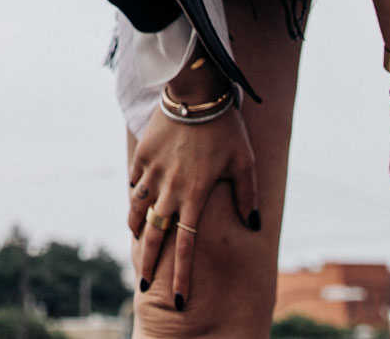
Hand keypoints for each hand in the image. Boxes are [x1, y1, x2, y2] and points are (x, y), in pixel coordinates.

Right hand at [126, 102, 259, 310]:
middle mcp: (170, 189)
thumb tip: (254, 224)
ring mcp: (153, 172)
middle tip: (145, 281)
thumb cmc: (225, 127)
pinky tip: (137, 198)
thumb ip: (247, 195)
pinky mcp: (143, 154)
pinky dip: (135, 192)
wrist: (195, 91)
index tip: (178, 298)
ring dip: (137, 228)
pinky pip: (135, 180)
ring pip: (138, 209)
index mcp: (195, 196)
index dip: (181, 275)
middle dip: (149, 262)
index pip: (186, 246)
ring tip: (137, 239)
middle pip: (155, 235)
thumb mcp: (245, 161)